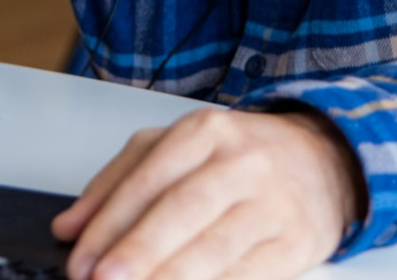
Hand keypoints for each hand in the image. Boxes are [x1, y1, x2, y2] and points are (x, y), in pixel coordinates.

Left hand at [51, 108, 362, 279]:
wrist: (326, 161)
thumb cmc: (241, 157)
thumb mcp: (178, 148)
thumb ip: (119, 181)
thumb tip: (70, 226)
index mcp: (204, 132)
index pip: (148, 178)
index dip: (109, 222)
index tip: (80, 258)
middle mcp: (241, 162)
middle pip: (182, 209)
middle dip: (138, 250)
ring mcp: (273, 203)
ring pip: (217, 245)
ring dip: (172, 277)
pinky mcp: (297, 243)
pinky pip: (251, 274)